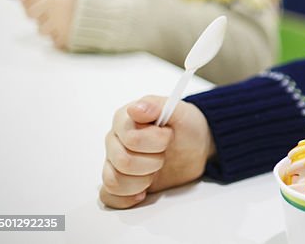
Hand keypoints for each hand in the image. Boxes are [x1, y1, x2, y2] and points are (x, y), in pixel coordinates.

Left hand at [16, 0, 77, 49]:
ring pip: (41, 29)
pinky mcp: (66, 35)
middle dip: (40, 13)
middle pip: (30, 12)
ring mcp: (57, 19)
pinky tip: (74, 28)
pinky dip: (62, 37)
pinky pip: (54, 41)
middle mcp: (51, 1)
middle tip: (55, 11)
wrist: (120, 3)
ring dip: (51, 26)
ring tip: (68, 20)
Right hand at [100, 96, 215, 208]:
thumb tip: (134, 109)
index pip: (131, 138)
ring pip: (114, 181)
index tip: (169, 136)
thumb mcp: (180, 111)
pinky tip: (142, 192)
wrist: (196, 148)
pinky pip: (108, 196)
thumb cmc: (186, 127)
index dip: (156, 141)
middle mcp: (114, 141)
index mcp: (124, 120)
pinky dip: (127, 198)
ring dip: (143, 180)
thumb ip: (157, 106)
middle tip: (164, 154)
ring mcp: (113, 162)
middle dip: (153, 162)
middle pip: (123, 162)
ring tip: (155, 170)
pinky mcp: (119, 182)